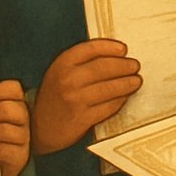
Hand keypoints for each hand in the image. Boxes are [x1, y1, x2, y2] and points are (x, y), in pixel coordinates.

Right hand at [32, 39, 140, 154]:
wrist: (38, 128)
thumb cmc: (55, 96)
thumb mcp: (60, 72)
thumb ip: (81, 62)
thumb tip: (115, 54)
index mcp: (62, 63)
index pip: (92, 48)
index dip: (111, 47)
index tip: (124, 49)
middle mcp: (68, 79)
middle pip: (104, 67)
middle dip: (124, 66)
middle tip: (135, 66)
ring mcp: (75, 99)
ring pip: (110, 88)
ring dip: (127, 83)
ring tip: (136, 81)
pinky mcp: (82, 118)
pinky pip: (108, 106)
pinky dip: (120, 100)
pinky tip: (124, 97)